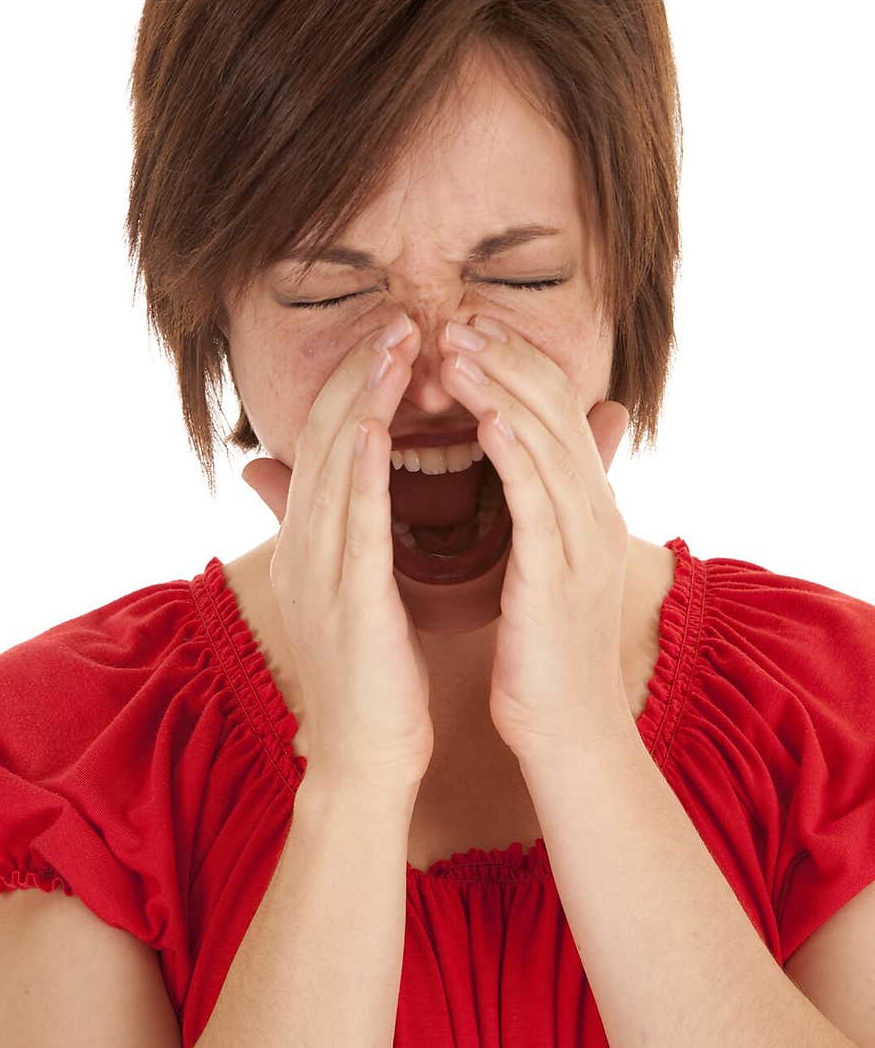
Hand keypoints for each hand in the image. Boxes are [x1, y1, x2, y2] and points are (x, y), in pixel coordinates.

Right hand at [242, 315, 433, 808]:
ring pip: (337, 468)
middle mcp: (305, 547)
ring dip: (364, 401)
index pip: (328, 442)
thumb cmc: (375, 673)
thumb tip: (343, 491)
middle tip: (399, 317)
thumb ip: (346, 532)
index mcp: (311, 540)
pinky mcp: (348, 604)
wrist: (365, 756)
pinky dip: (363, 473)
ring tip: (395, 346)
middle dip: (360, 374)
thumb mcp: (353, 590)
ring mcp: (320, 574)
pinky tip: (379, 428)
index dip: (356, 384)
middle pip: (327, 439)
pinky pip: (353, 527)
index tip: (392, 337)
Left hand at [439, 314, 633, 771]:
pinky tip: (488, 418)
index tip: (464, 328)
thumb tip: (505, 460)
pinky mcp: (560, 576)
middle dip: (504, 358)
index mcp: (585, 503)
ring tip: (456, 348)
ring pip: (547, 443)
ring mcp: (583, 541)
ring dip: (501, 389)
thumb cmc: (539, 649)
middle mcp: (593, 510)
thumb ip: (526, 504)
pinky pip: (540, 501)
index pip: (556, 407)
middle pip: (556, 408)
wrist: (566, 729)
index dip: (514, 361)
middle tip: (454, 318)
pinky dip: (517, 454)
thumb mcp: (538, 563)